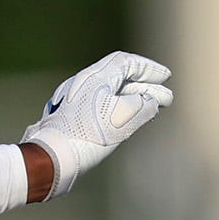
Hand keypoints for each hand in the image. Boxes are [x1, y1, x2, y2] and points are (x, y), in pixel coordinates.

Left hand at [22, 52, 172, 198]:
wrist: (52, 157)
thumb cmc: (89, 135)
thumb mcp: (125, 117)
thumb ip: (144, 105)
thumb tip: (152, 101)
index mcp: (94, 77)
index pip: (126, 63)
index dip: (149, 69)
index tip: (166, 77)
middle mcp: (82, 83)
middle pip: (119, 78)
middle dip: (145, 88)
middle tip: (166, 99)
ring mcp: (73, 100)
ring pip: (110, 94)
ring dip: (133, 100)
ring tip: (151, 110)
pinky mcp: (68, 117)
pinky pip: (100, 106)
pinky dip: (118, 109)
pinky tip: (126, 121)